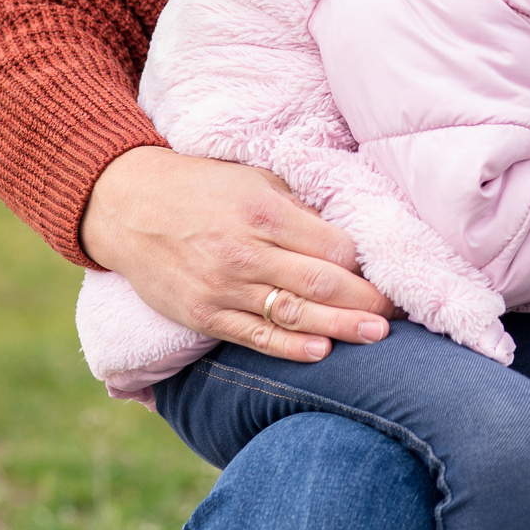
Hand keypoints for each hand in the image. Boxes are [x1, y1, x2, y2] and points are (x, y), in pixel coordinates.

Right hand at [81, 146, 395, 362]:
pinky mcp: (204, 314)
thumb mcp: (253, 178)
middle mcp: (246, 251)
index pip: (332, 245)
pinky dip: (290, 346)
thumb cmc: (200, 186)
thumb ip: (298, 205)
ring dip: (341, 327)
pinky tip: (322, 351)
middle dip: (367, 299)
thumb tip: (345, 232)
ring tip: (378, 334)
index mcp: (263, 211)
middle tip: (400, 311)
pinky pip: (254, 336)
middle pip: (321, 282)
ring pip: (294, 313)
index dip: (365, 261)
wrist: (128, 206)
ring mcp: (223, 288)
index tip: (387, 270)